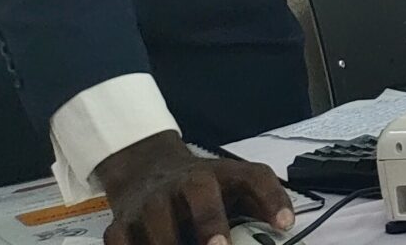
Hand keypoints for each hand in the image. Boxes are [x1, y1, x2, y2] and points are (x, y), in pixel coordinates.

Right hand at [94, 132, 289, 244]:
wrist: (146, 168)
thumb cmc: (201, 183)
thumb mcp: (235, 181)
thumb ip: (262, 200)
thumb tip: (285, 225)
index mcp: (216, 175)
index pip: (252, 178)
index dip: (271, 198)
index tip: (284, 225)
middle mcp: (182, 184)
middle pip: (199, 194)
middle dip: (209, 222)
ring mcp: (148, 204)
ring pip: (156, 224)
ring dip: (168, 243)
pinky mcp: (121, 224)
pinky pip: (119, 242)